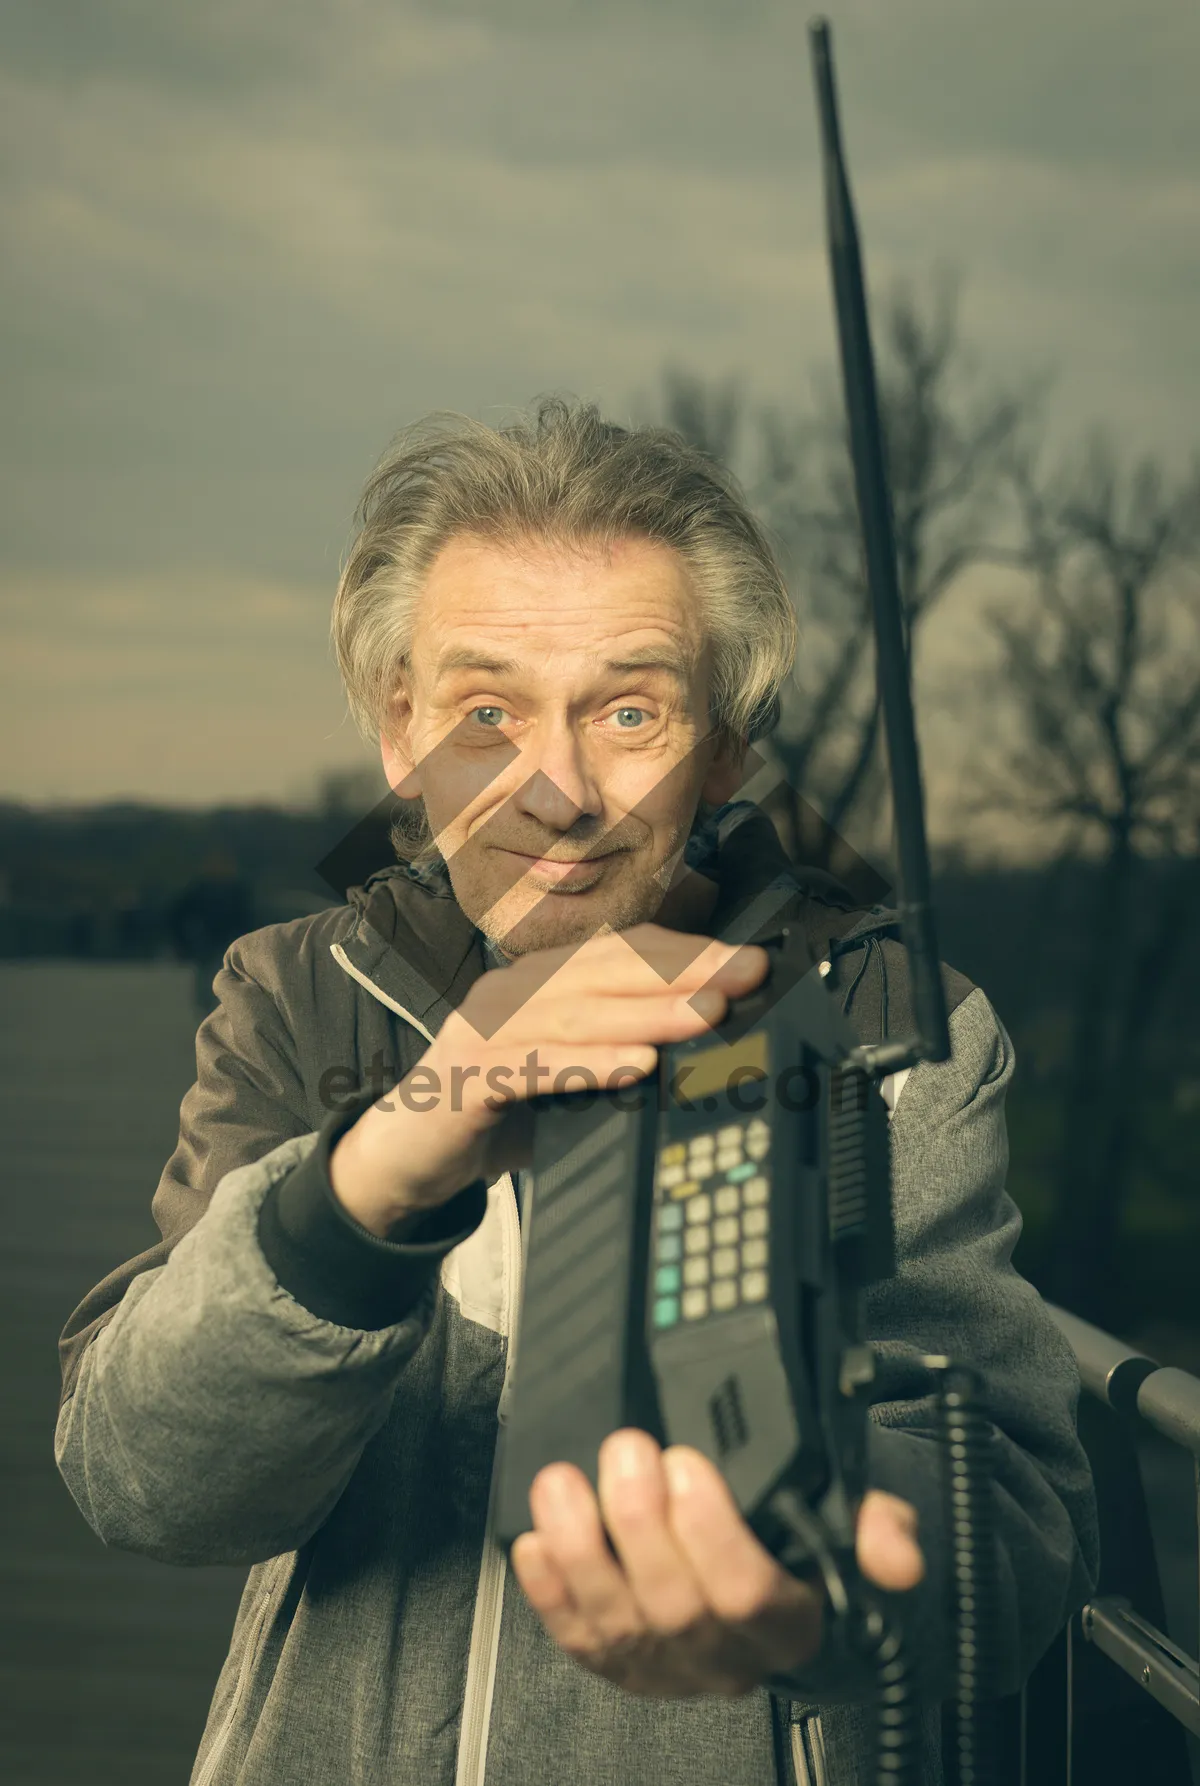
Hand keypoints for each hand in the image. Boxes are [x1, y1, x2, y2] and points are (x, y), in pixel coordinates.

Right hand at [330, 925, 768, 1234]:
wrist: (405, 1157)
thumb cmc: (498, 1113)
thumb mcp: (568, 1075)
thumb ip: (620, 1055)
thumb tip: (709, 1050)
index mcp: (540, 980)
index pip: (622, 949)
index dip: (687, 950)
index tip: (749, 961)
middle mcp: (512, 989)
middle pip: (607, 969)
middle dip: (684, 971)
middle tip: (745, 976)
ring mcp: (485, 1027)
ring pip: (578, 1011)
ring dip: (650, 1012)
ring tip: (708, 1014)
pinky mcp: (467, 1073)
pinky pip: (536, 1064)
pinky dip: (589, 1063)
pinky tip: (635, 1066)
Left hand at [510, 1428, 923, 1698]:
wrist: (791, 1613)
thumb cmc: (812, 1557)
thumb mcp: (855, 1524)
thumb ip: (877, 1527)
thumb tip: (897, 1554)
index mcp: (790, 1624)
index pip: (749, 1593)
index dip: (710, 1530)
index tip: (686, 1461)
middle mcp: (727, 1656)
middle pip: (674, 1604)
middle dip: (637, 1521)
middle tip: (625, 1452)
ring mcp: (669, 1666)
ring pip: (617, 1623)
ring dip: (580, 1549)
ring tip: (563, 1484)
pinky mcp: (622, 1664)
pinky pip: (580, 1641)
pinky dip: (549, 1594)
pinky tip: (535, 1542)